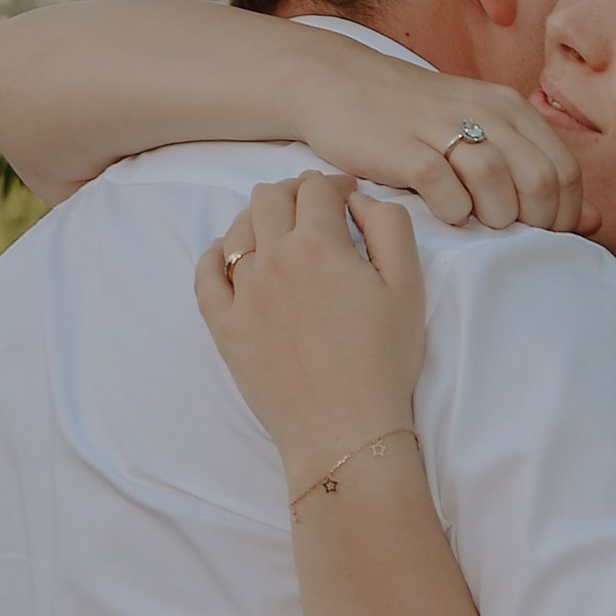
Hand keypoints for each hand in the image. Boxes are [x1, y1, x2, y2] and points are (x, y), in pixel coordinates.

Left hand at [194, 175, 425, 492]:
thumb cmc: (384, 361)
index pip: (317, 189)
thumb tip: (359, 200)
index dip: (334, 186)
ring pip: (238, 229)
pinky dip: (217, 255)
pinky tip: (232, 258)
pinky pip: (206, 274)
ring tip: (279, 233)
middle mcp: (272, 258)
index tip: (346, 198)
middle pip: (270, 198)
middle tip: (314, 209)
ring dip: (259, 218)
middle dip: (294, 193)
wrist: (344, 429)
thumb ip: (389, 226)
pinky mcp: (223, 326)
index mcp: (319, 243)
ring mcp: (242, 292)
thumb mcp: (409, 286)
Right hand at [278, 28, 584, 232]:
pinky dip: (453, 211)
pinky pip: (445, 188)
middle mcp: (483, 111)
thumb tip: (592, 221)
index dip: (564, 213)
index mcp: (510, 108)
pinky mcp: (403, 146)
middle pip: (539, 179)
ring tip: (479, 223)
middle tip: (512, 236)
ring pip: (497, 182)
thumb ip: (537, 170)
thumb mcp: (484, 133)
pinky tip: (445, 213)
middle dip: (535, 222)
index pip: (565, 169)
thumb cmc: (418, 119)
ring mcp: (442, 127)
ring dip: (495, 218)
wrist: (342, 85)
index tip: (543, 234)